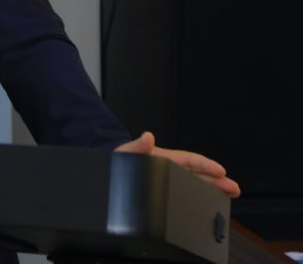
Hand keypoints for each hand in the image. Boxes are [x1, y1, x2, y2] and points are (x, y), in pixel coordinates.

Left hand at [116, 131, 240, 197]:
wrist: (108, 175)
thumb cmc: (119, 160)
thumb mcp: (126, 152)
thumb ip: (136, 146)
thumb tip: (147, 137)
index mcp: (163, 158)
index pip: (189, 160)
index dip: (205, 165)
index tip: (221, 171)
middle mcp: (169, 170)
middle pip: (197, 174)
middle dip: (217, 180)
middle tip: (234, 188)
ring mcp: (167, 182)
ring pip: (194, 185)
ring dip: (212, 190)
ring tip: (230, 196)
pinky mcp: (163, 194)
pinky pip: (184, 196)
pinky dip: (198, 199)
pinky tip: (208, 205)